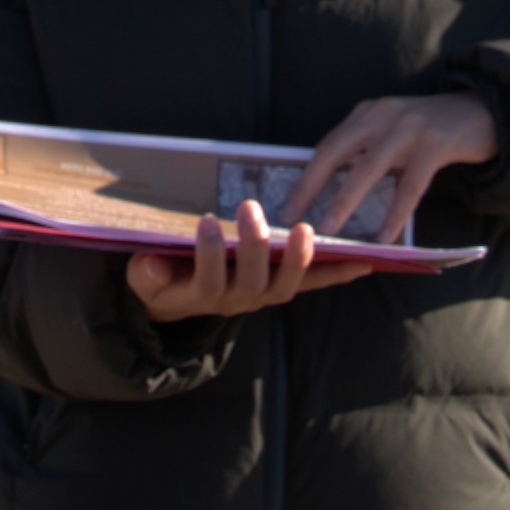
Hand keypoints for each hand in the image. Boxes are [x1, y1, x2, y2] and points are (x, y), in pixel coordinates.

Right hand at [123, 200, 400, 324]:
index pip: (206, 282)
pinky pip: (312, 285)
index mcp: (200, 295)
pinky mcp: (281, 287)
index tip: (206, 221)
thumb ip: (148, 273)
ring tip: (307, 230)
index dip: (208, 255)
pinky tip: (363, 262)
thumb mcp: (146, 277)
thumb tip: (151, 265)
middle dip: (253, 246)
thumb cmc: (164, 278)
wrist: (180, 300)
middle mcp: (236, 300)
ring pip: (285, 286)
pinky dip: (337, 274)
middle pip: (251, 282)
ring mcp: (262, 295)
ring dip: (298, 259)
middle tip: (250, 208)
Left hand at [270, 91, 496, 249]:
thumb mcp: (395, 131)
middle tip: (293, 218)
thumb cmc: (434, 130)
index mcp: (369, 113)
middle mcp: (383, 114)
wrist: (485, 111)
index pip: (328, 145)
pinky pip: (410, 185)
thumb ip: (369, 150)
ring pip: (369, 169)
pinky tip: (385, 235)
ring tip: (329, 229)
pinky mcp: (436, 144)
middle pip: (337, 152)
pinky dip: (395, 213)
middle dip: (311, 186)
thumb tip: (334, 189)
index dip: (305, 176)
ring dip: (345, 201)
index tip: (285, 204)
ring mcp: (410, 128)